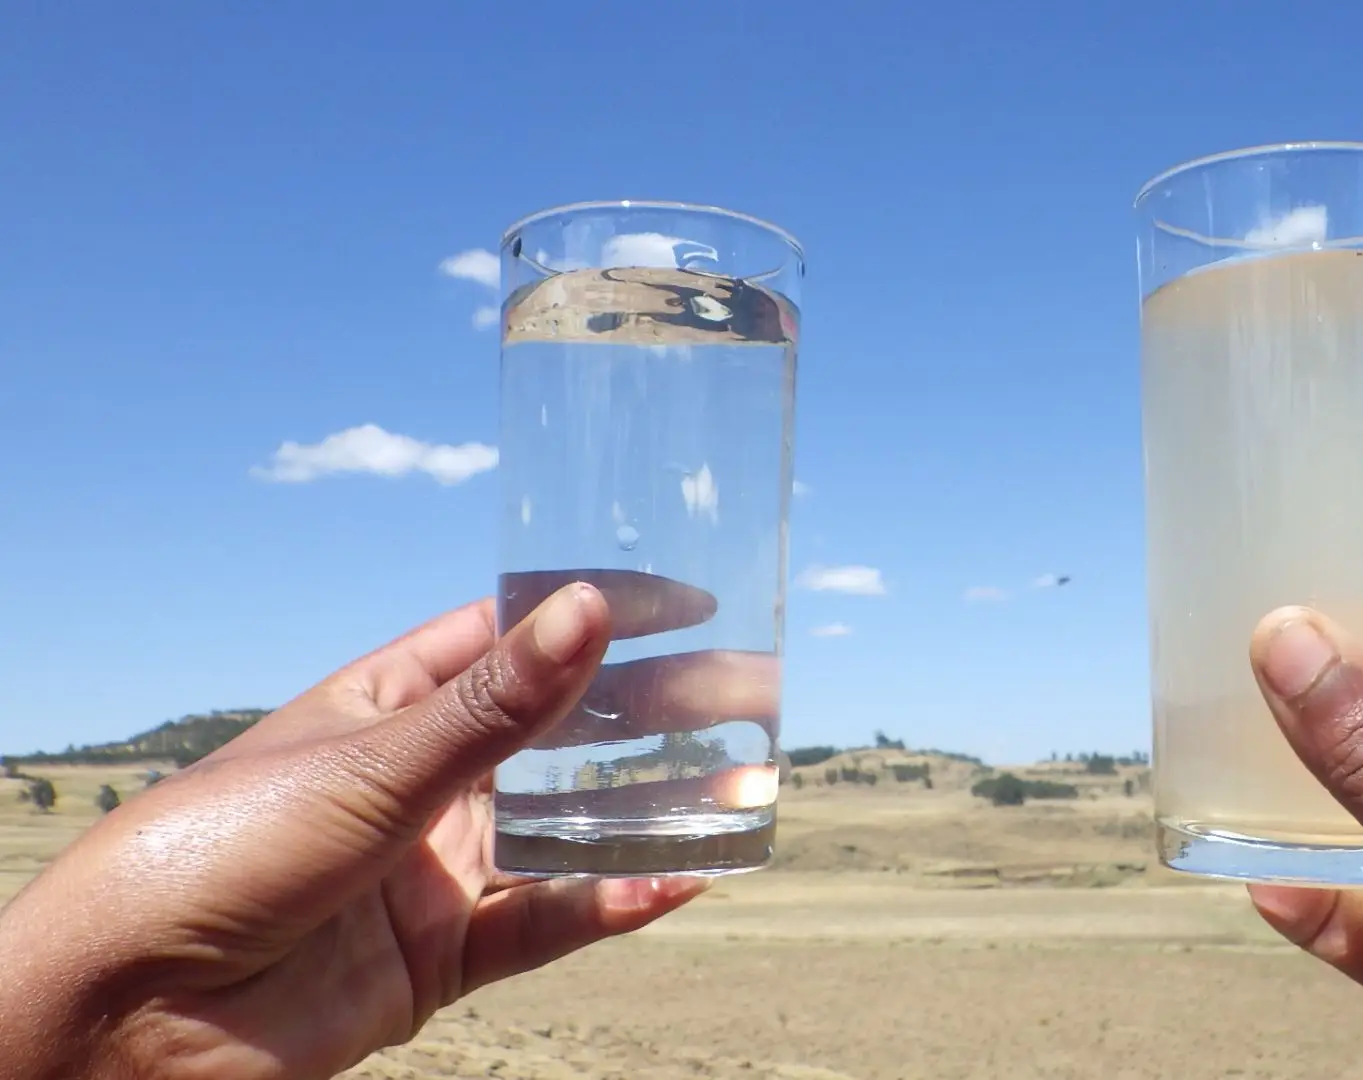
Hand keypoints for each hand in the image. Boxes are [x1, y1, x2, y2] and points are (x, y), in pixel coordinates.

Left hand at [0, 576, 768, 1079]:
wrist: (131, 1018)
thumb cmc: (219, 856)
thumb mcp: (371, 766)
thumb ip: (494, 706)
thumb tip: (591, 612)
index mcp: (383, 706)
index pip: (506, 639)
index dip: (592, 616)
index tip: (687, 602)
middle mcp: (416, 783)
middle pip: (556, 737)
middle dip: (649, 717)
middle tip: (747, 693)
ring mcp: (430, 871)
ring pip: (564, 833)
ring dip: (648, 814)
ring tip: (741, 788)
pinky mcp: (438, 958)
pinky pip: (545, 924)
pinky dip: (610, 904)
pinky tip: (676, 883)